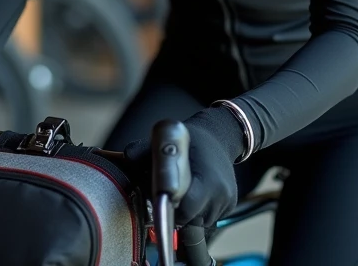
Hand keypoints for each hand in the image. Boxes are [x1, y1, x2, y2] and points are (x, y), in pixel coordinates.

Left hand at [125, 106, 245, 228]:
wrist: (221, 135)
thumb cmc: (192, 140)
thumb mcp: (170, 139)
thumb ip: (146, 151)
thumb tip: (128, 157)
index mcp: (208, 179)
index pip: (187, 209)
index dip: (171, 209)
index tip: (163, 203)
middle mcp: (221, 194)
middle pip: (191, 219)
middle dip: (178, 212)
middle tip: (170, 195)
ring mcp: (227, 202)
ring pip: (200, 222)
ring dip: (189, 213)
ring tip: (185, 192)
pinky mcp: (230, 206)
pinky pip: (209, 218)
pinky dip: (200, 211)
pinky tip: (197, 194)